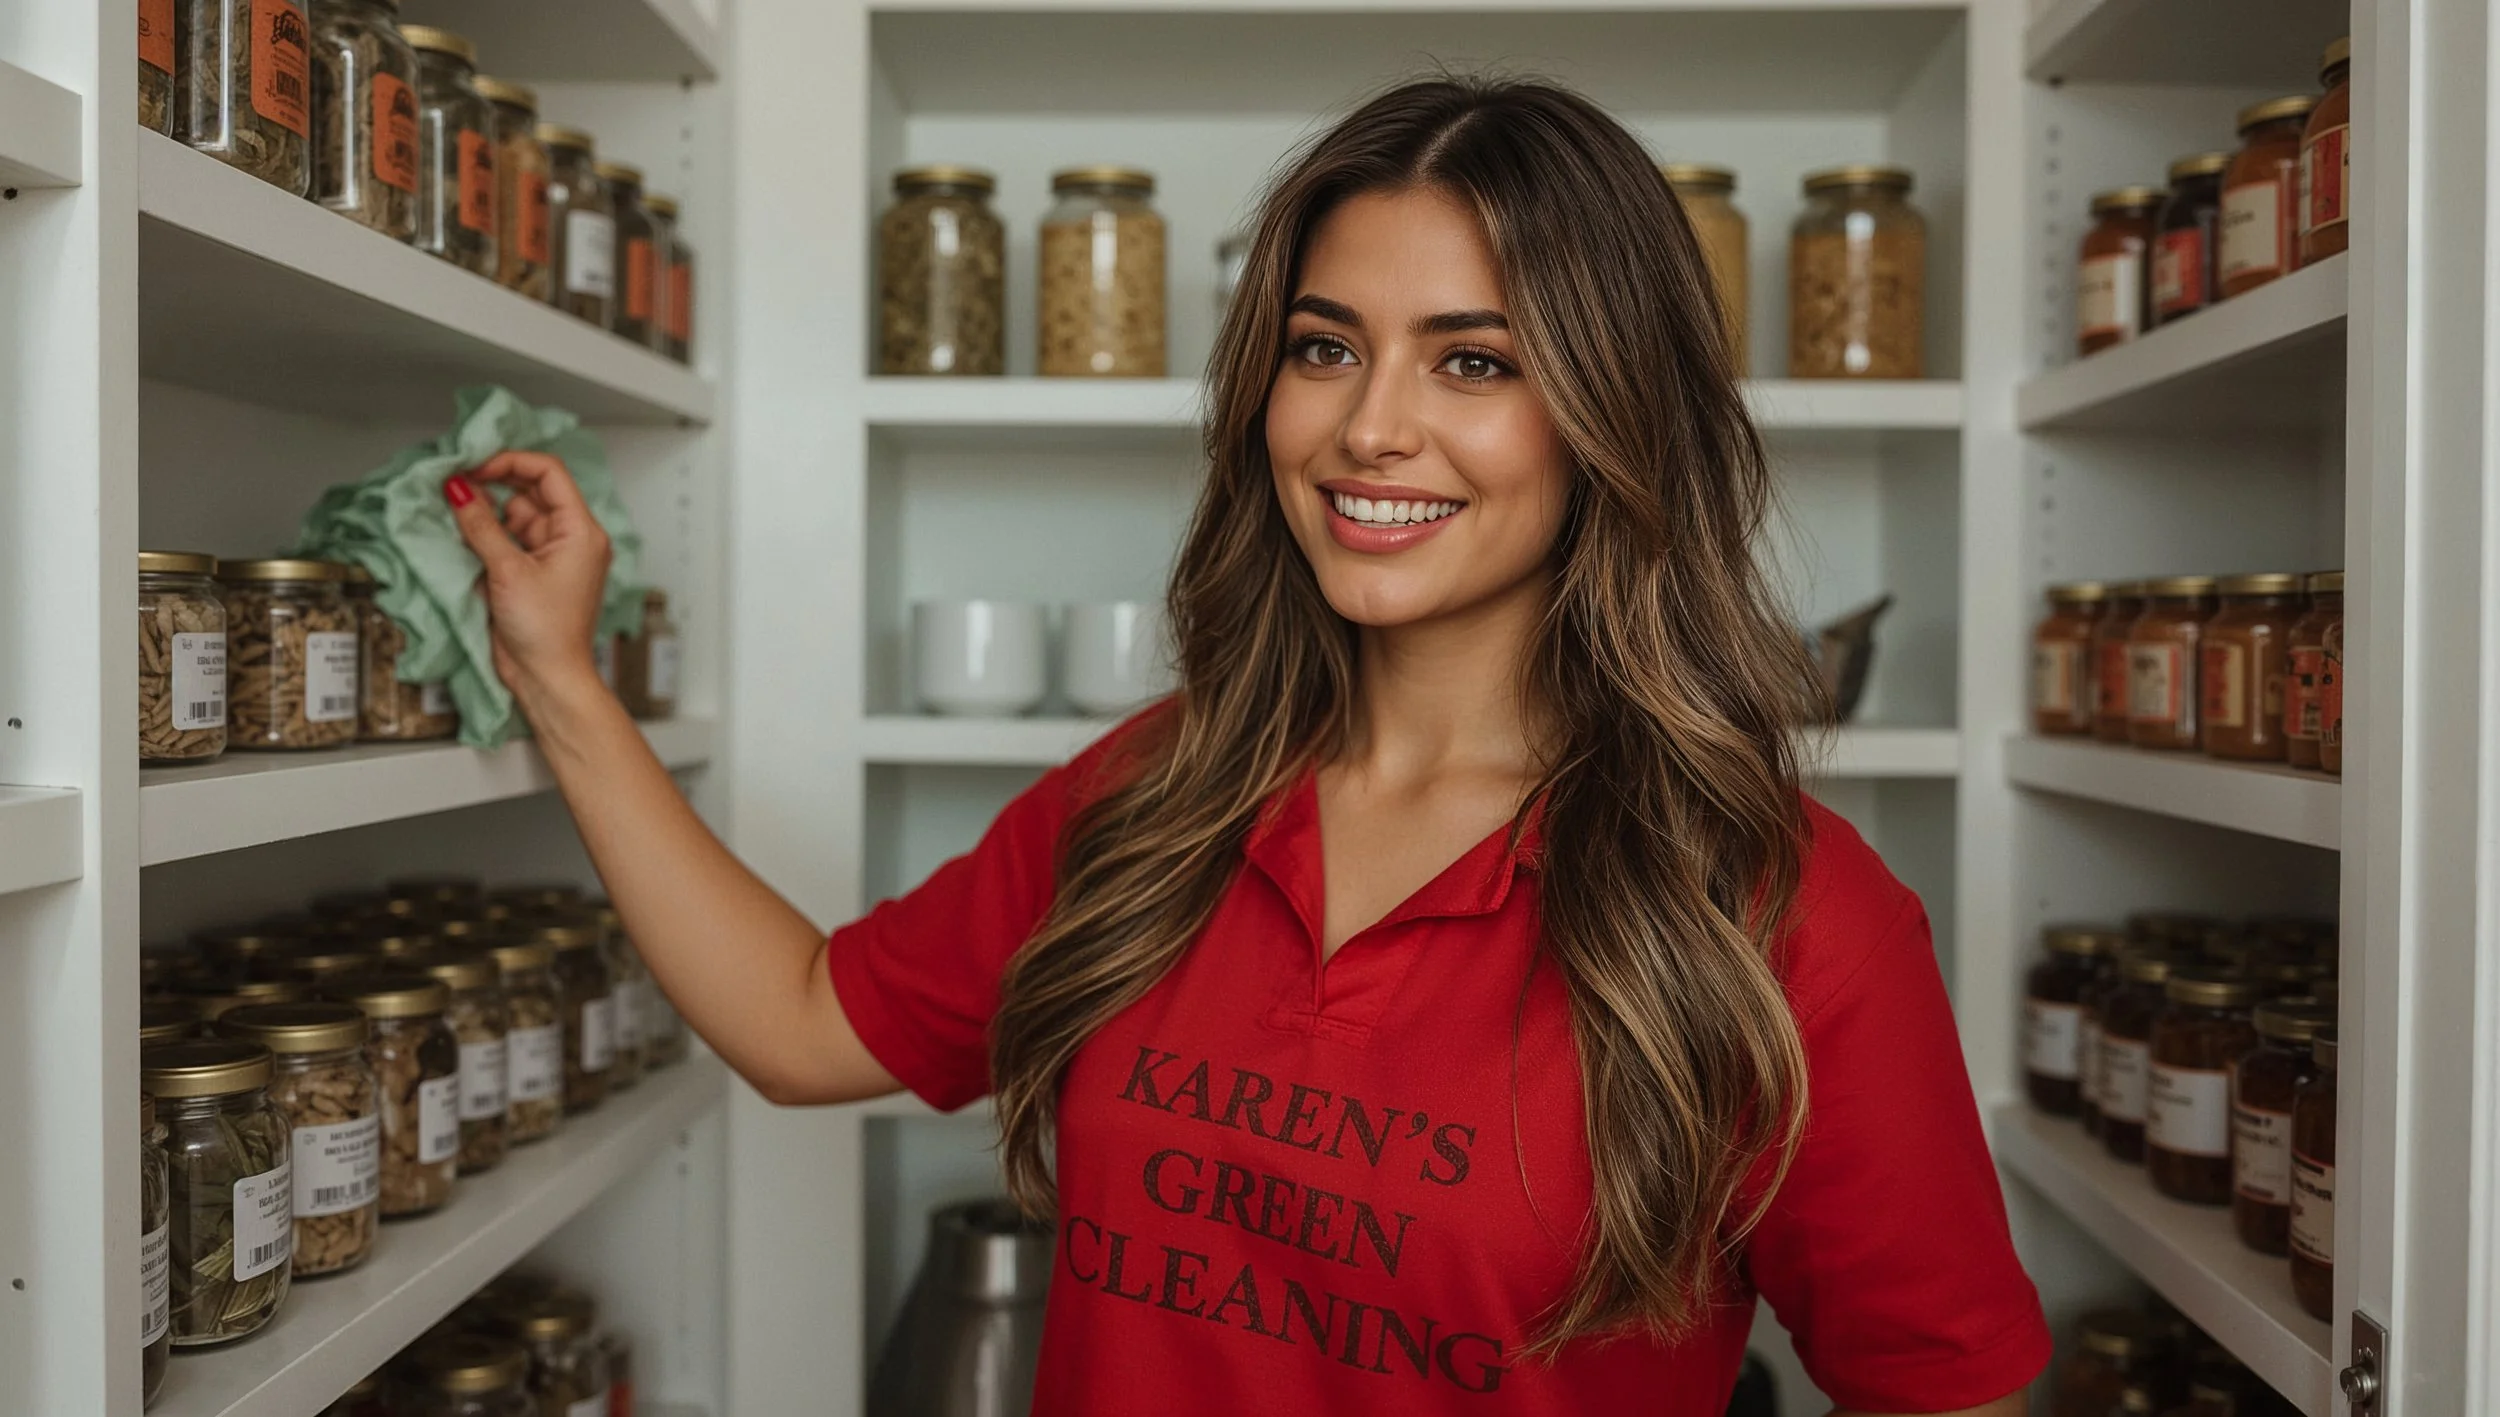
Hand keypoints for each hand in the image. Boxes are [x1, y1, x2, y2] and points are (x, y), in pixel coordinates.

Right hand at [443, 451, 612, 707]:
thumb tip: (459, 488)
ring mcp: (550, 555)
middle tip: (456, 480)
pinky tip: (460, 529)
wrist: (547, 678)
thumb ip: (481, 525)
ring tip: (452, 506)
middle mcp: (570, 539)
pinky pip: (507, 539)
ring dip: (485, 509)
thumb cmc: (546, 632)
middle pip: (530, 490)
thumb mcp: (508, 570)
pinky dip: (485, 532)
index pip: (549, 474)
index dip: (511, 462)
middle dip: (493, 482)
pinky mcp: (531, 572)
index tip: (475, 464)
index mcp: (581, 531)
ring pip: (515, 514)